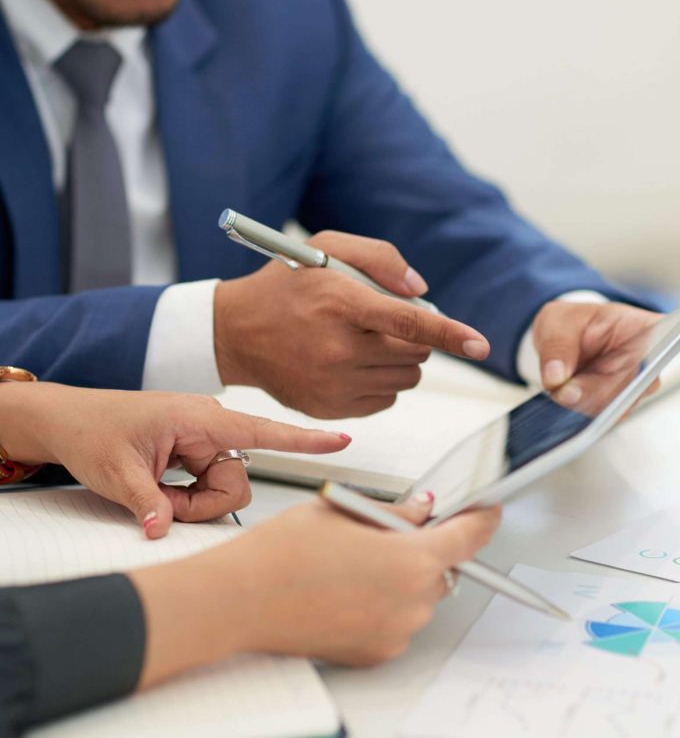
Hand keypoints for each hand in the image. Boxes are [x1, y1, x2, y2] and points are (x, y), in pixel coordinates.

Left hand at [2, 383, 348, 537]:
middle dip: (202, 504)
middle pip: (236, 481)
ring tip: (154, 493)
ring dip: (192, 502)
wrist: (70, 420)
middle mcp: (209, 426)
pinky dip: (187, 497)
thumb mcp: (116, 471)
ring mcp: (204, 440)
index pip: (261, 430)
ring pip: (224, 487)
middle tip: (161, 506)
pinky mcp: (197, 452)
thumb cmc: (93, 430)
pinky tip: (161, 488)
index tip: (341, 440)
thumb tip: (162, 530)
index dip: (304, 439)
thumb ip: (146, 503)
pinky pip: (209, 484)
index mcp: (198, 418)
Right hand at [130, 495, 501, 685]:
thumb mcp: (344, 510)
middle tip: (385, 531)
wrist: (240, 599)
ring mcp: (395, 632)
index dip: (481, 520)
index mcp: (410, 559)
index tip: (487, 512)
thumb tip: (422, 511)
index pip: (467, 537)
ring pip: (418, 594)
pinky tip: (346, 586)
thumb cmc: (283, 552)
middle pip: (441, 567)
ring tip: (353, 561)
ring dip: (402, 575)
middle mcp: (411, 601)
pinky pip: (398, 619)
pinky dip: (385, 602)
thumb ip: (396, 512)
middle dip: (423, 546)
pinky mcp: (376, 652)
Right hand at [214, 231, 490, 417]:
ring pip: (405, 380)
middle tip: (387, 323)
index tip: (480, 345)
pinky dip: (382, 381)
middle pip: (415, 354)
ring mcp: (333, 384)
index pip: (409, 322)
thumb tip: (420, 290)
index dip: (450, 333)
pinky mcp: (330, 408)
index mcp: (340, 303)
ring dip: (401, 360)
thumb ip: (380, 258)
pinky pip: (385, 400)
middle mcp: (338, 349)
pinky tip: (352, 363)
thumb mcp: (327, 248)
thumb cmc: (285, 286)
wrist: (235, 333)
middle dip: (416, 338)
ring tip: (364, 341)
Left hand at [533, 301, 679, 408]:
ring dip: (588, 401)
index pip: (671, 329)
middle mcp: (643, 358)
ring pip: (621, 403)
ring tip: (563, 390)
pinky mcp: (617, 404)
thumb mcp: (556, 324)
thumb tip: (558, 380)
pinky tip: (568, 401)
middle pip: (641, 380)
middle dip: (601, 388)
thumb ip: (557, 349)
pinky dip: (583, 411)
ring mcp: (633, 384)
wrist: (561, 342)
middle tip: (567, 389)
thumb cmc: (569, 324)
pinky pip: (607, 415)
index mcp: (636, 327)